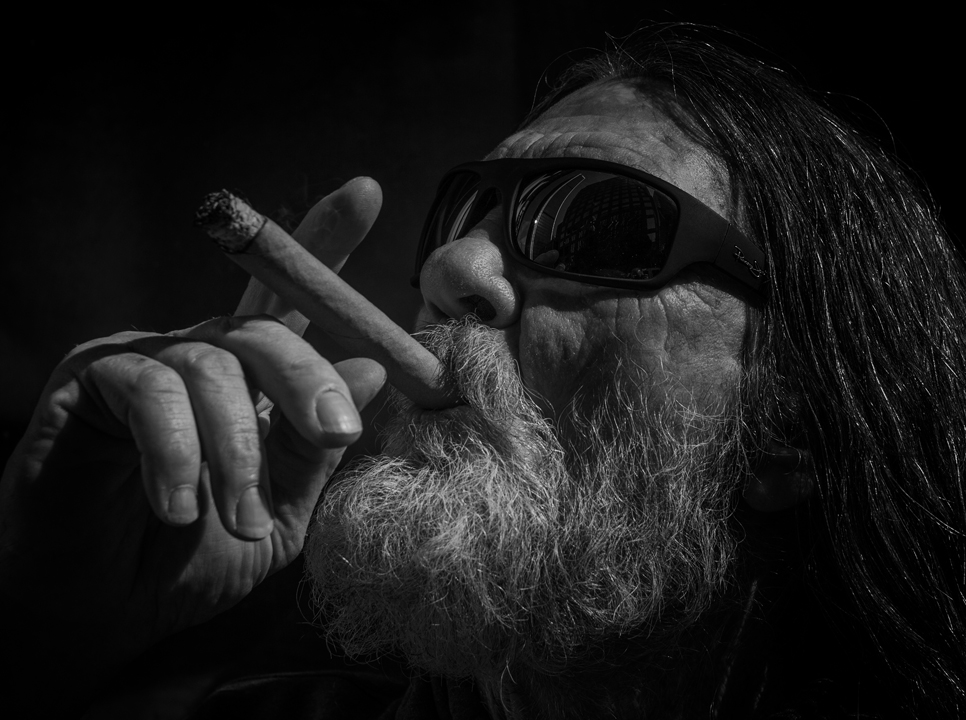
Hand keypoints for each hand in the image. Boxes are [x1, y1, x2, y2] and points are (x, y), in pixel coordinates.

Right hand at [0, 179, 385, 711]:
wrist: (99, 615)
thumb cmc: (190, 560)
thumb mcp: (278, 513)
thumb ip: (316, 447)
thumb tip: (371, 366)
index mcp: (249, 381)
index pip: (292, 304)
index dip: (326, 241)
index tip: (367, 190)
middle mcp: (198, 356)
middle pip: (265, 328)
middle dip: (309, 378)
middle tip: (338, 433)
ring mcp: (143, 361)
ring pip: (212, 366)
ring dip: (238, 452)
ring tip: (239, 522)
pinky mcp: (89, 381)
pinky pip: (150, 393)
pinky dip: (175, 453)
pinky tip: (178, 507)